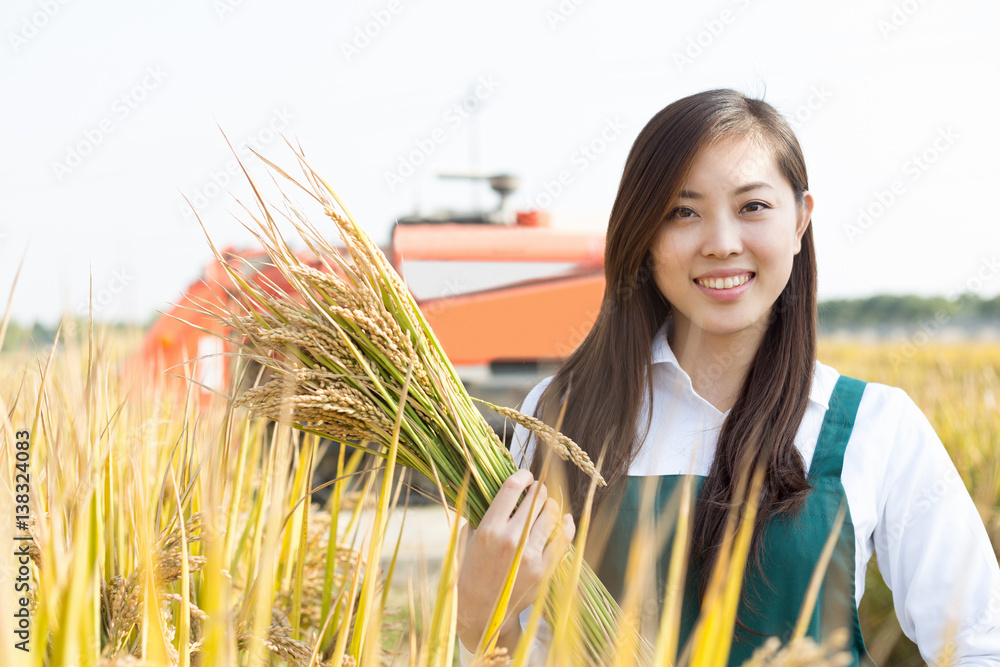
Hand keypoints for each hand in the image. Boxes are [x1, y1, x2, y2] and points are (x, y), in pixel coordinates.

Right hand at [456, 469, 575, 653]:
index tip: (527, 475)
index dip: (523, 475)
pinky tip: (565, 520)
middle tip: (538, 490)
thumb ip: (484, 512)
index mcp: (489, 528)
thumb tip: (505, 489)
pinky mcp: (543, 569)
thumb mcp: (469, 537)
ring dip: (551, 505)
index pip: (512, 488)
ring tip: (547, 506)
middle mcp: (510, 539)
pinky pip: (563, 540)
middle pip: (536, 498)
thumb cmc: (471, 570)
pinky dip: (566, 526)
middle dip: (539, 489)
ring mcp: (529, 555)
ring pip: (551, 515)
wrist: (481, 611)